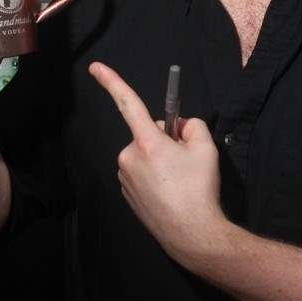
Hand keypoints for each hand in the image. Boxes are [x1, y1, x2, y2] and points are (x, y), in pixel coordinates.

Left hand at [89, 61, 230, 270]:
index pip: (128, 103)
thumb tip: (182, 125)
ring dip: (159, 160)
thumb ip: (193, 126)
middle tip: (185, 159)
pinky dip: (154, 177)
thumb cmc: (199, 189)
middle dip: (164, 140)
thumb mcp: (206, 148)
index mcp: (147, 142)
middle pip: (147, 134)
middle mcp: (129, 157)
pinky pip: (141, 174)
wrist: (192, 234)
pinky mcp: (127, 195)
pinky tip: (170, 192)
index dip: (112, 82)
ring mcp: (125, 178)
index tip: (95, 67)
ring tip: (179, 180)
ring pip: (144, 155)